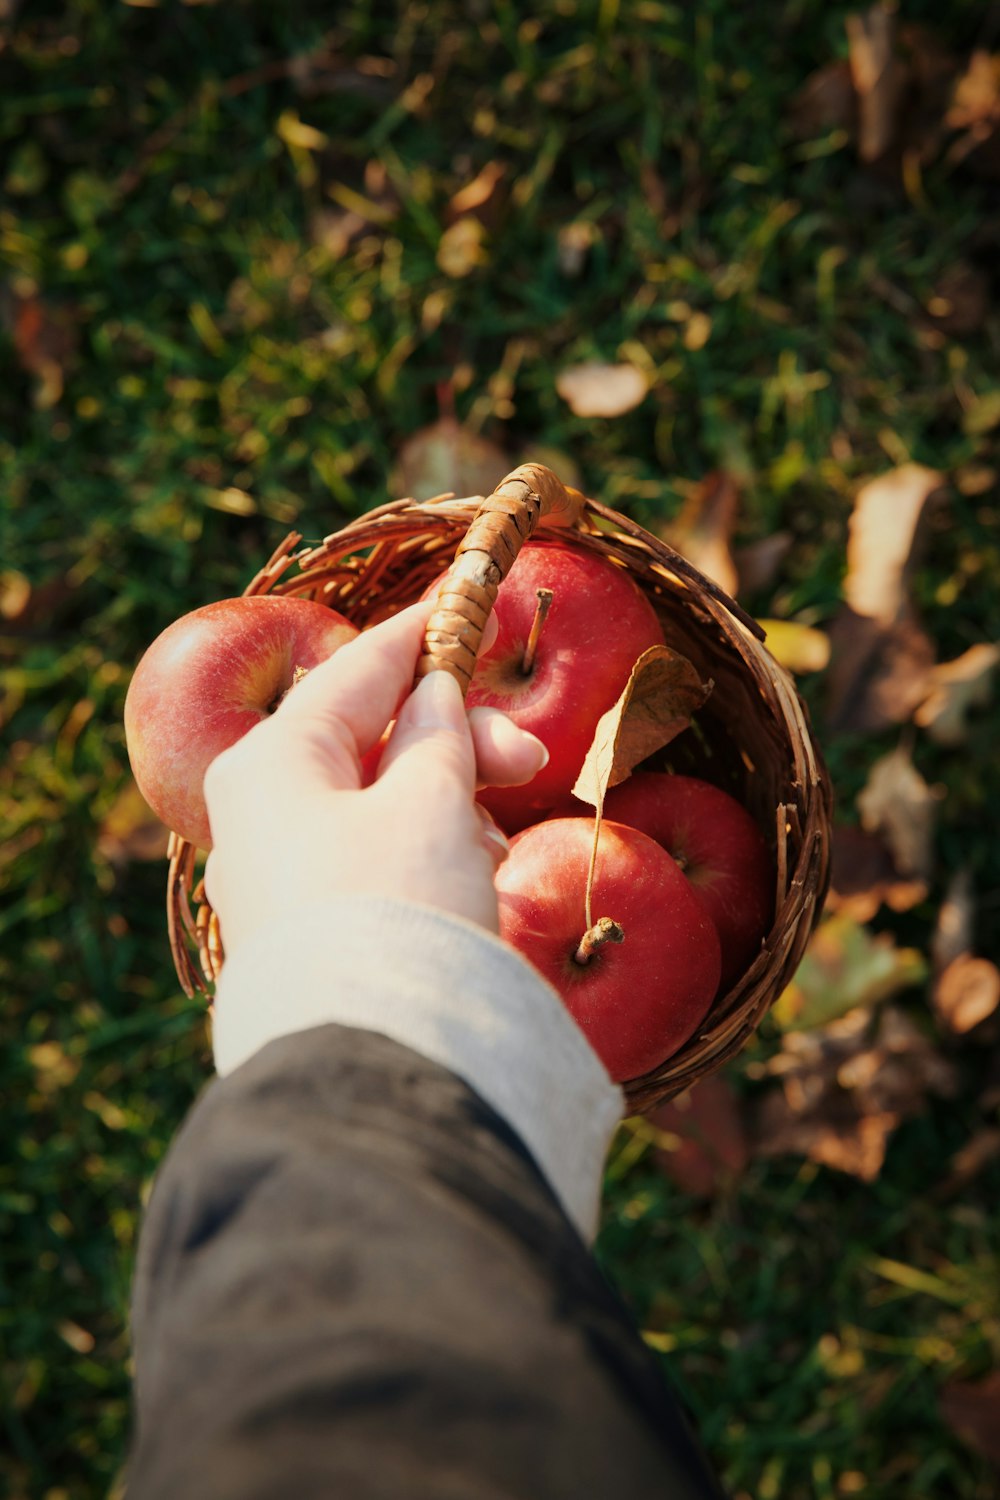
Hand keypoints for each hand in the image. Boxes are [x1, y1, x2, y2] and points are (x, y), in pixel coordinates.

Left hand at [203, 599, 547, 955]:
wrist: (369, 1066)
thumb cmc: (396, 908)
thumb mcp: (429, 805)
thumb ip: (437, 738)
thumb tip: (434, 696)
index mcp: (273, 762)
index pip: (357, 673)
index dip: (419, 636)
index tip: (466, 602)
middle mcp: (263, 813)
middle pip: (374, 745)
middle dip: (457, 745)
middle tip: (532, 757)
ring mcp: (285, 877)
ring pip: (385, 807)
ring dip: (451, 811)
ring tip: (494, 853)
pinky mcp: (316, 931)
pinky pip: (383, 864)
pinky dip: (433, 859)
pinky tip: (475, 887)